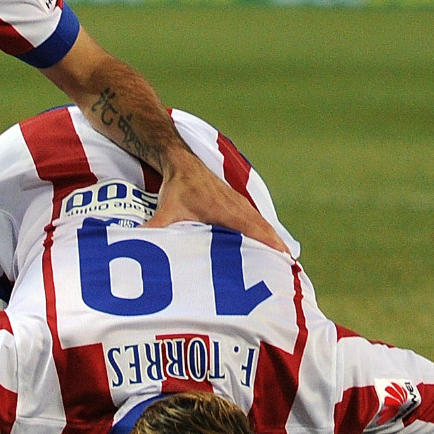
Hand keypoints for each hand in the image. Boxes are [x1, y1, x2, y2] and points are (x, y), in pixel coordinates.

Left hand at [146, 157, 288, 253]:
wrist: (182, 162)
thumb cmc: (177, 187)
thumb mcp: (166, 209)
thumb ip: (155, 226)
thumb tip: (141, 238)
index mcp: (227, 211)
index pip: (255, 230)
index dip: (270, 245)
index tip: (285, 259)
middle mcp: (238, 207)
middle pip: (266, 231)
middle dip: (278, 249)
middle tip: (292, 271)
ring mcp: (240, 205)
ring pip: (264, 226)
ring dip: (275, 242)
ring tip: (287, 265)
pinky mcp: (238, 205)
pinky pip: (258, 222)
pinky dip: (268, 234)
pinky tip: (273, 248)